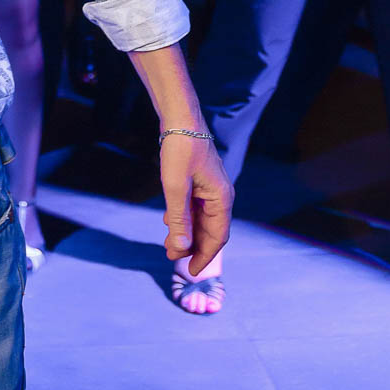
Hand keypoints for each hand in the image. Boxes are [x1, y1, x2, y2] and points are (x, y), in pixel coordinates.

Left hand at [160, 133, 232, 274]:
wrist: (179, 117)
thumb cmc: (179, 149)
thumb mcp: (175, 187)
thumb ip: (178, 219)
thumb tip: (181, 249)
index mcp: (221, 199)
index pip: (217, 237)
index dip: (204, 256)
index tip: (190, 271)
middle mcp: (220, 195)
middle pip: (209, 230)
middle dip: (192, 246)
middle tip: (171, 257)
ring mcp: (210, 188)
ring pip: (201, 219)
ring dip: (186, 233)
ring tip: (168, 245)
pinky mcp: (199, 180)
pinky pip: (194, 207)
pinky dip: (183, 217)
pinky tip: (168, 221)